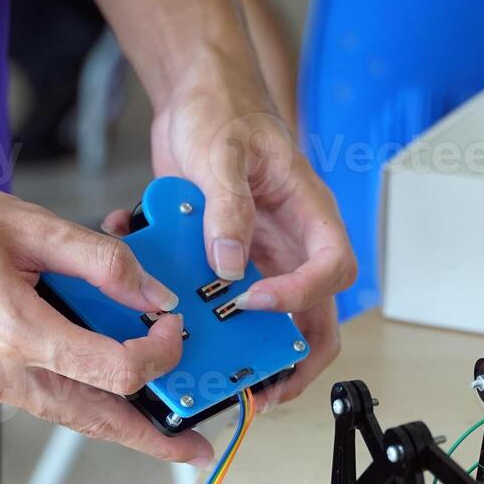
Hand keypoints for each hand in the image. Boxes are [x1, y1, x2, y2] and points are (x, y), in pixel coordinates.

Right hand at [0, 163, 215, 464]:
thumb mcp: (22, 223)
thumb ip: (97, 261)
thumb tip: (151, 293)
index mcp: (13, 334)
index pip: (115, 371)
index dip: (160, 354)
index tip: (174, 328)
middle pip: (91, 419)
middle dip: (148, 438)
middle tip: (190, 450)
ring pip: (57, 409)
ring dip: (106, 414)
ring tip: (150, 416)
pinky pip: (21, 391)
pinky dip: (56, 381)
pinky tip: (71, 354)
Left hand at [130, 56, 356, 406]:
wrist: (196, 95)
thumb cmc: (226, 110)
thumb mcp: (223, 153)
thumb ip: (228, 207)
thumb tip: (228, 265)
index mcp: (310, 216)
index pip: (332, 271)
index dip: (300, 296)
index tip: (257, 301)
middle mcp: (291, 243)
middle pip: (313, 314)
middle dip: (293, 357)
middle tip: (263, 388)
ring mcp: (261, 254)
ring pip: (269, 318)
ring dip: (242, 343)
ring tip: (213, 367)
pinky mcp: (226, 256)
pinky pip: (217, 293)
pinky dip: (187, 299)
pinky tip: (152, 293)